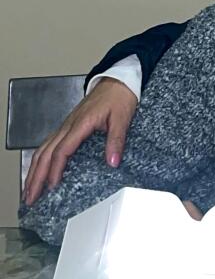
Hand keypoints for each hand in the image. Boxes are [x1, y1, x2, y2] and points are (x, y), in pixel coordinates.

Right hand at [23, 79, 137, 204]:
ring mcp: (65, 126)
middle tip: (31, 196)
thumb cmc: (119, 97)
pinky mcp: (67, 127)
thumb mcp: (122, 118)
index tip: (53, 186)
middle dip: (36, 177)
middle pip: (45, 154)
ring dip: (33, 171)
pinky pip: (48, 145)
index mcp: (80, 124)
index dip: (56, 170)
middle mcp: (68, 126)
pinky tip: (37, 170)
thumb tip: (112, 161)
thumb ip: (116, 140)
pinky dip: (40, 160)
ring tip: (29, 190)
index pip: (62, 151)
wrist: (117, 81)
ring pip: (42, 150)